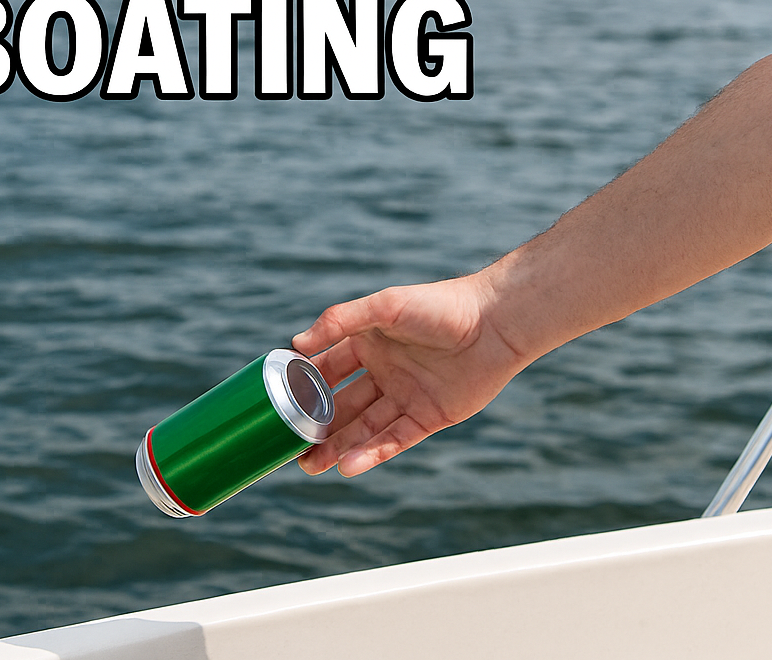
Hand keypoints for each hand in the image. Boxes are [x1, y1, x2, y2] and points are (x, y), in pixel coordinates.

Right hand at [293, 272, 529, 477]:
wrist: (495, 323)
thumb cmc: (439, 306)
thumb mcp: (384, 306)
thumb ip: (341, 321)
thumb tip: (297, 344)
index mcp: (369, 343)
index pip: (327, 368)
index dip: (304, 386)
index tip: (276, 404)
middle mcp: (384, 372)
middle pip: (342, 404)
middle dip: (316, 427)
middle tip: (287, 449)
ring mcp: (406, 396)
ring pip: (365, 427)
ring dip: (338, 446)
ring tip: (309, 466)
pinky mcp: (430, 417)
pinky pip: (396, 439)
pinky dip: (372, 453)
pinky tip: (348, 465)